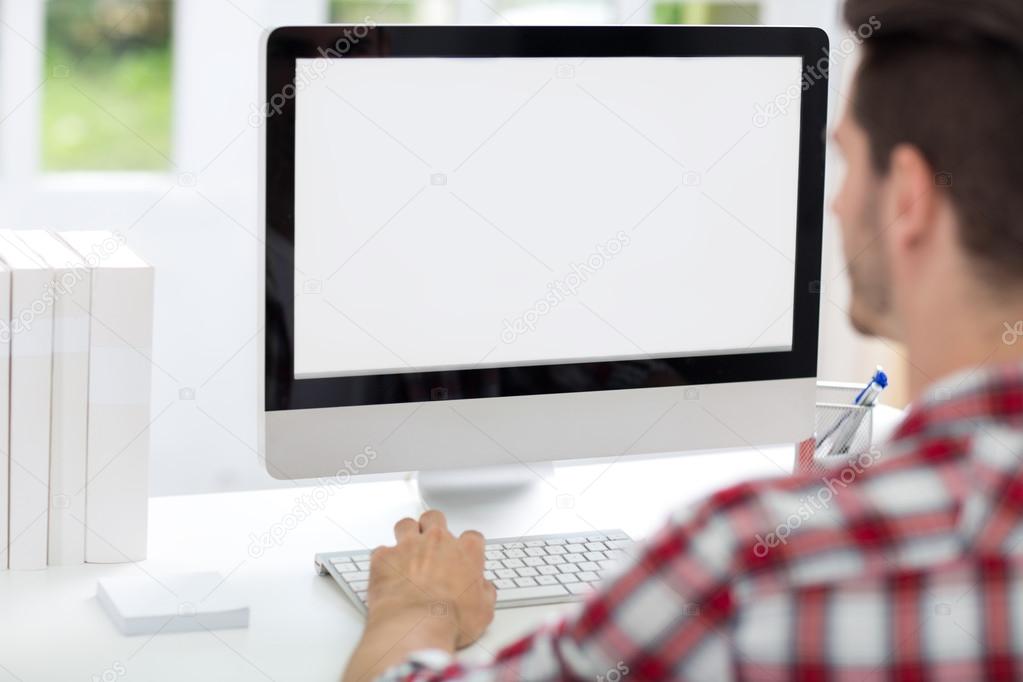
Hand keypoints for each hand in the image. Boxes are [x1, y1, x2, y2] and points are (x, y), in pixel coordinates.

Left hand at [367, 510, 495, 649]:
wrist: (415, 626)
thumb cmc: (449, 619)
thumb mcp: (483, 611)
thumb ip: (484, 592)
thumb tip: (483, 590)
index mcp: (465, 551)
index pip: (472, 537)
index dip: (468, 547)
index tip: (465, 557)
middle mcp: (437, 541)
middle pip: (435, 518)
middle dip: (433, 528)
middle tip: (432, 544)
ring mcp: (409, 546)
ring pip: (406, 524)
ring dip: (407, 535)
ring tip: (406, 550)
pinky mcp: (385, 557)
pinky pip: (381, 550)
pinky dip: (384, 560)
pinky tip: (387, 572)